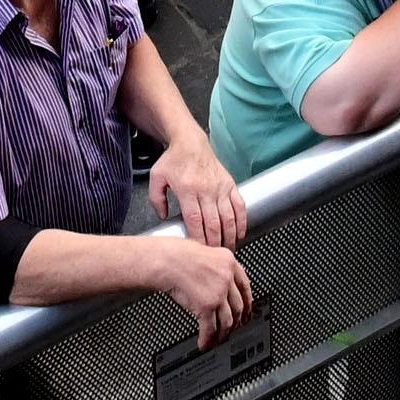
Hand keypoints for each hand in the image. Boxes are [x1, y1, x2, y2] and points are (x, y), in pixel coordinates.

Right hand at [142, 232, 258, 349]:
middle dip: (236, 322)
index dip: (247, 303)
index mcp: (229, 262)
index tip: (246, 311)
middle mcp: (227, 277)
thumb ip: (216, 268)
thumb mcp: (204, 253)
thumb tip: (217, 283)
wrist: (164, 260)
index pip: (245, 287)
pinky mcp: (207, 306)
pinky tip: (204, 343)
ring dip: (222, 334)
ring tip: (217, 340)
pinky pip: (210, 328)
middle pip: (238, 306)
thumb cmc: (175, 255)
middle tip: (232, 329)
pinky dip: (208, 339)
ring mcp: (218, 292)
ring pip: (227, 321)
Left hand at [148, 131, 246, 247]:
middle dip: (215, 243)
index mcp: (187, 190)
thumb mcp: (157, 178)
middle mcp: (206, 190)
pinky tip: (241, 234)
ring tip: (227, 251)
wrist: (190, 142)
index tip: (199, 252)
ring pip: (229, 217)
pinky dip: (242, 222)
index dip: (199, 238)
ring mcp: (220, 187)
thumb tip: (164, 218)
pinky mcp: (230, 184)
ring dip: (230, 236)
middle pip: (214, 223)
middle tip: (214, 258)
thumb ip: (156, 200)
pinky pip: (240, 206)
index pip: (195, 220)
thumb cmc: (173, 161)